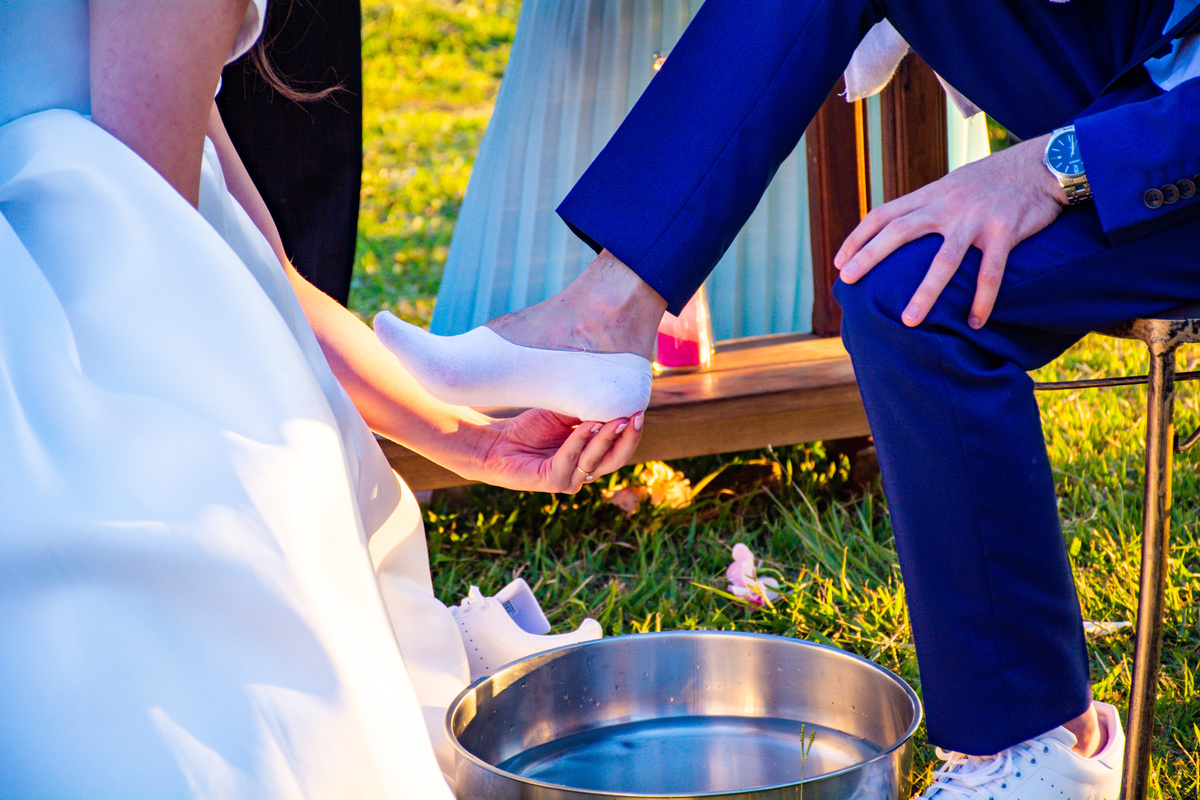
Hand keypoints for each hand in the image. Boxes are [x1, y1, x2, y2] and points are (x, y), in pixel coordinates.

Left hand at [473, 410, 643, 492]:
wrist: (496, 442)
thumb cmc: (530, 428)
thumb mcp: (564, 414)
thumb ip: (586, 410)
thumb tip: (614, 395)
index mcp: (592, 458)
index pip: (620, 448)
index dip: (631, 431)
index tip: (639, 409)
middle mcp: (584, 472)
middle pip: (616, 459)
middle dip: (628, 438)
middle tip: (636, 416)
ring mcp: (569, 480)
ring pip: (595, 459)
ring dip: (606, 438)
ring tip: (616, 419)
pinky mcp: (551, 482)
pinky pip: (570, 459)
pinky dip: (579, 441)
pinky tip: (587, 425)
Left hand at [835, 134, 1065, 328]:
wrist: (1044, 164)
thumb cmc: (994, 180)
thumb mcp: (953, 186)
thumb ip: (928, 206)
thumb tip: (900, 228)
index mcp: (931, 195)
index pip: (883, 214)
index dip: (858, 238)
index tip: (839, 262)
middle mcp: (947, 205)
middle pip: (900, 231)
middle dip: (870, 256)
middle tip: (848, 281)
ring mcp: (975, 219)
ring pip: (944, 260)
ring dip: (925, 293)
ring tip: (908, 321)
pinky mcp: (1005, 231)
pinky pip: (991, 272)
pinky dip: (982, 299)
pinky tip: (975, 321)